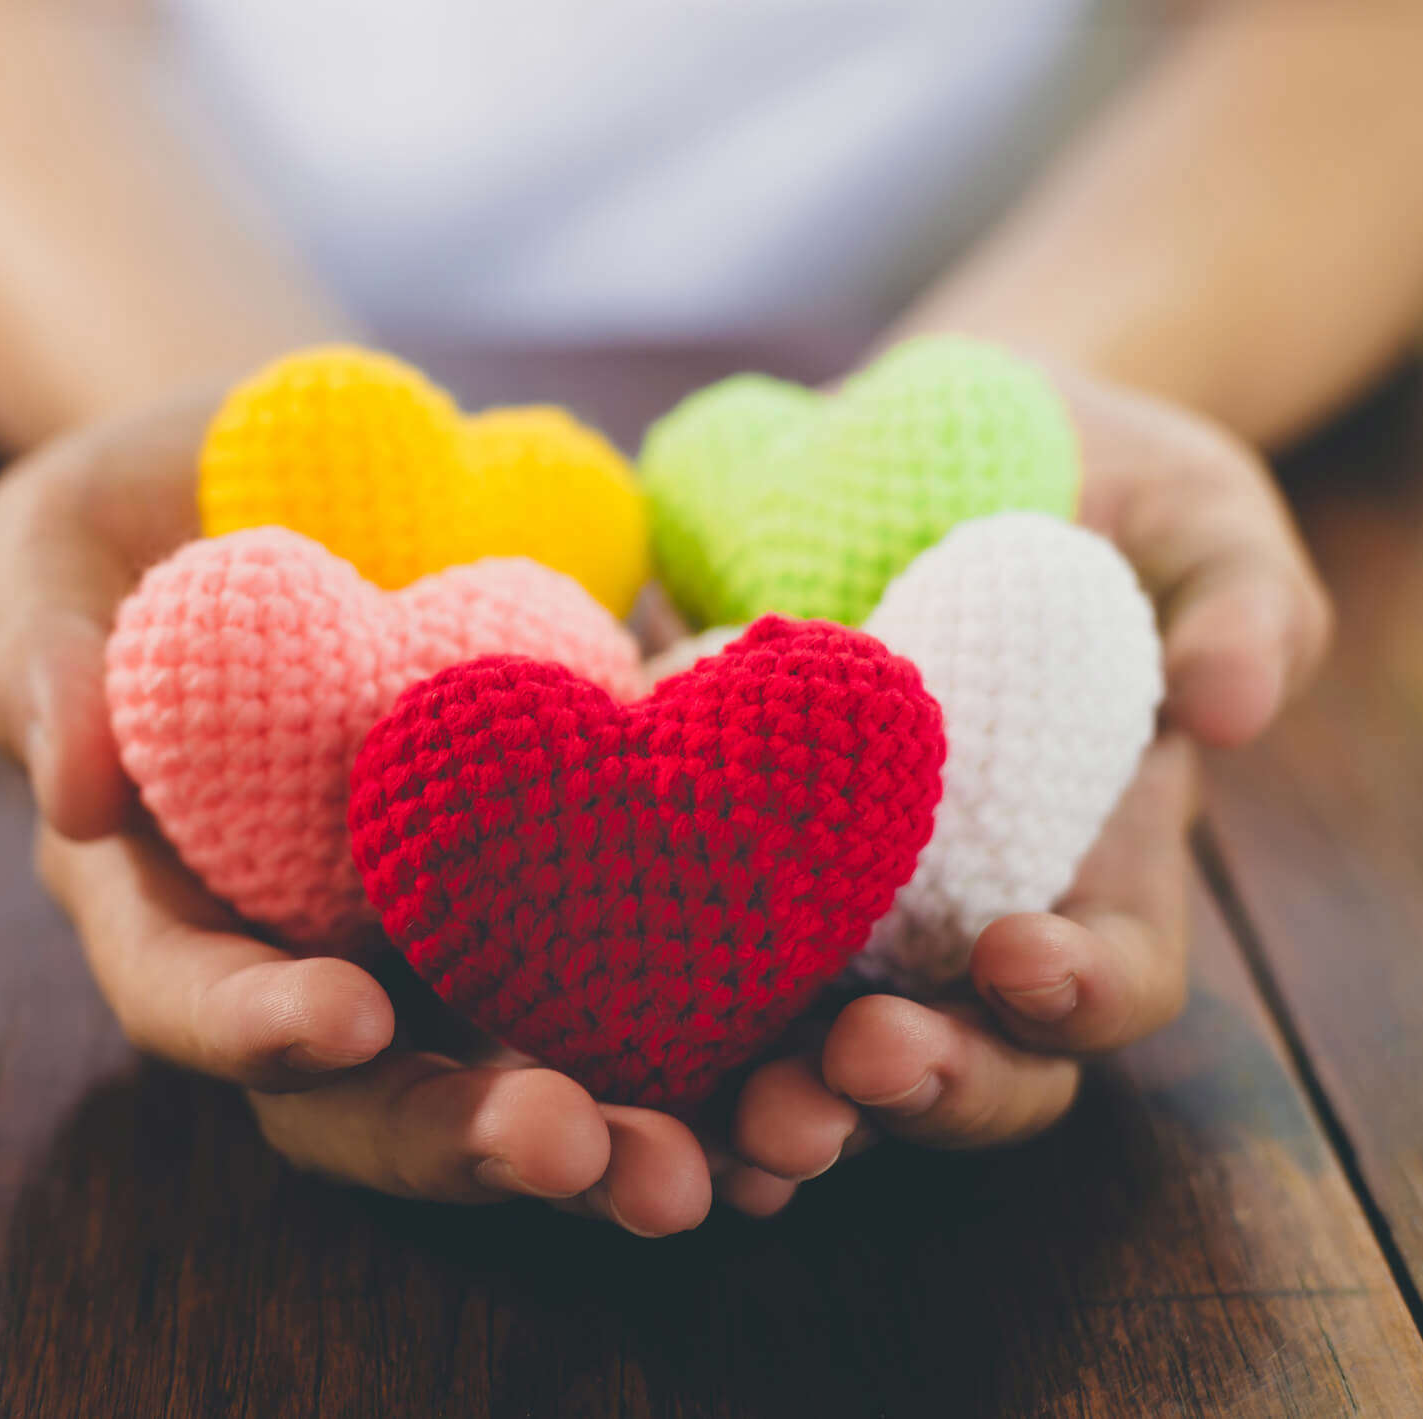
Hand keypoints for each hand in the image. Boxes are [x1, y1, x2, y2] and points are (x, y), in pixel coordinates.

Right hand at [0, 391, 713, 1235]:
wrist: (322, 455)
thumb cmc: (148, 497)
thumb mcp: (56, 541)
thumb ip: (41, 656)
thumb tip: (77, 794)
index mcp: (175, 892)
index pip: (191, 994)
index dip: (254, 1029)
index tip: (342, 1021)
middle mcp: (313, 939)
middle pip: (371, 1089)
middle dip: (464, 1135)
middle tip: (573, 1149)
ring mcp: (451, 914)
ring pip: (526, 1059)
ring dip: (627, 1126)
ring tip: (730, 1160)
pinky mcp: (578, 861)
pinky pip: (650, 962)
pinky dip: (731, 1022)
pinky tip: (818, 1052)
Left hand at [710, 367, 1332, 1214]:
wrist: (915, 438)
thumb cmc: (1089, 485)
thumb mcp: (1192, 518)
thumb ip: (1241, 602)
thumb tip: (1227, 702)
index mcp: (1089, 866)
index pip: (1105, 980)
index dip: (1075, 995)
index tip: (1021, 958)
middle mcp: (952, 920)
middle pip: (958, 1061)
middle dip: (917, 1086)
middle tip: (853, 1063)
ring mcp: (826, 905)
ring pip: (812, 1055)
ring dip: (784, 1099)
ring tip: (744, 1108)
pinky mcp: (706, 859)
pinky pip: (681, 965)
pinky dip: (656, 1020)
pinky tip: (605, 1036)